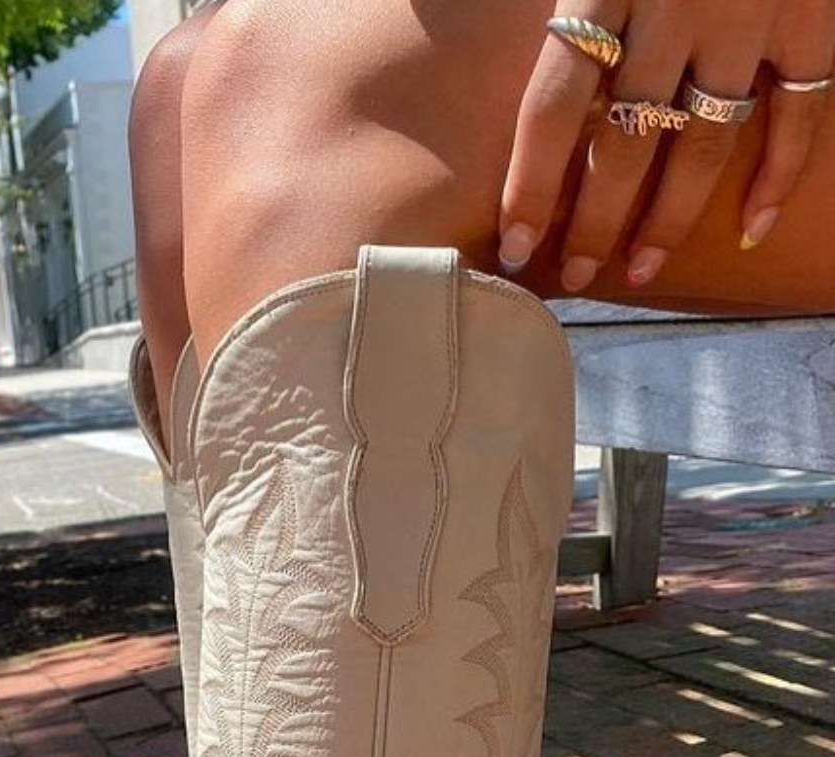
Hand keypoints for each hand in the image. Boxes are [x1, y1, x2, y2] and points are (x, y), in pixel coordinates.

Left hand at [499, 0, 834, 291]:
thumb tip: (413, 6)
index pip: (555, 102)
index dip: (531, 184)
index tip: (513, 248)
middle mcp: (677, 2)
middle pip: (625, 141)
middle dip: (594, 223)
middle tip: (572, 279)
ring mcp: (750, 12)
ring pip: (703, 143)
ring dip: (668, 219)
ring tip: (636, 273)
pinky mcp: (811, 13)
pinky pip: (800, 112)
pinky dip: (780, 176)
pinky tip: (749, 230)